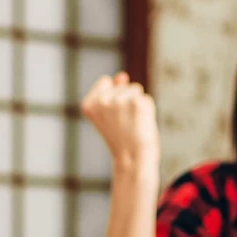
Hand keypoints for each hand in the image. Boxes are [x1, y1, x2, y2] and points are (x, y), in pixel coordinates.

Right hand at [82, 73, 158, 187]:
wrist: (132, 160)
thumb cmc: (121, 139)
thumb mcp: (110, 114)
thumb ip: (113, 91)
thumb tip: (122, 76)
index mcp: (88, 105)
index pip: (105, 82)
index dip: (113, 99)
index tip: (112, 118)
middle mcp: (102, 101)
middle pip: (121, 85)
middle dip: (126, 101)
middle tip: (124, 125)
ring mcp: (119, 100)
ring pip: (135, 90)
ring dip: (137, 106)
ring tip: (132, 125)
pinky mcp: (137, 103)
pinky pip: (146, 98)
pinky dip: (147, 110)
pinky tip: (141, 124)